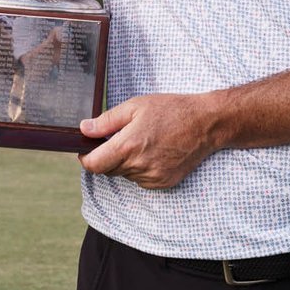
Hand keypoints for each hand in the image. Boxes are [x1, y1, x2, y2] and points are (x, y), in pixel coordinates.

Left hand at [77, 93, 221, 188]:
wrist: (206, 123)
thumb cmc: (171, 110)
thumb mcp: (136, 106)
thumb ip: (106, 121)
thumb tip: (83, 129)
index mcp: (128, 146)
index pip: (93, 165)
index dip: (86, 157)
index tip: (88, 148)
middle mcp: (139, 166)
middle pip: (108, 170)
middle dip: (109, 156)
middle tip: (122, 137)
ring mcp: (152, 177)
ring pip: (125, 175)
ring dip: (126, 162)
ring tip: (144, 141)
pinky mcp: (163, 183)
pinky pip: (141, 180)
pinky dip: (141, 168)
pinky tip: (155, 151)